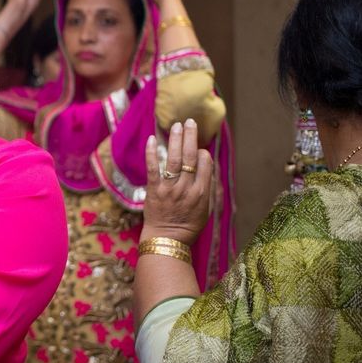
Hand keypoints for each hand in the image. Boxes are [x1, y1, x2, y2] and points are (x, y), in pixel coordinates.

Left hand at [142, 118, 212, 245]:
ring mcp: (169, 189)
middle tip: (190, 122)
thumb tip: (209, 167)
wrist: (167, 240)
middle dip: (191, 137)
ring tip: (177, 125)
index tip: (198, 149)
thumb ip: (208, 188)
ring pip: (174, 159)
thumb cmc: (188, 226)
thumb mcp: (206, 210)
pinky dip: (152, 153)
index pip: (204, 163)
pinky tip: (152, 139)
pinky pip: (153, 168)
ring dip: (175, 140)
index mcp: (202, 192)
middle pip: (190, 157)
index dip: (202, 153)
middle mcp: (186, 188)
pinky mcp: (154, 190)